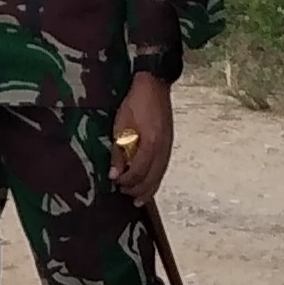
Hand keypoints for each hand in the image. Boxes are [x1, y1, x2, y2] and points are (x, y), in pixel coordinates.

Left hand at [110, 73, 173, 205]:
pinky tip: (149, 183)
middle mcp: (162, 149)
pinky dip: (156, 179)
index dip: (126, 180)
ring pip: (160, 176)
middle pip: (151, 179)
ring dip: (148, 189)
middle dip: (137, 190)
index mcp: (150, 144)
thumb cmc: (135, 103)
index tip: (115, 181)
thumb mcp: (121, 125)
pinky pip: (163, 168)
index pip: (138, 172)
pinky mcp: (169, 144)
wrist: (155, 86)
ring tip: (138, 198)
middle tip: (124, 193)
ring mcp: (168, 147)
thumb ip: (118, 151)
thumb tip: (114, 173)